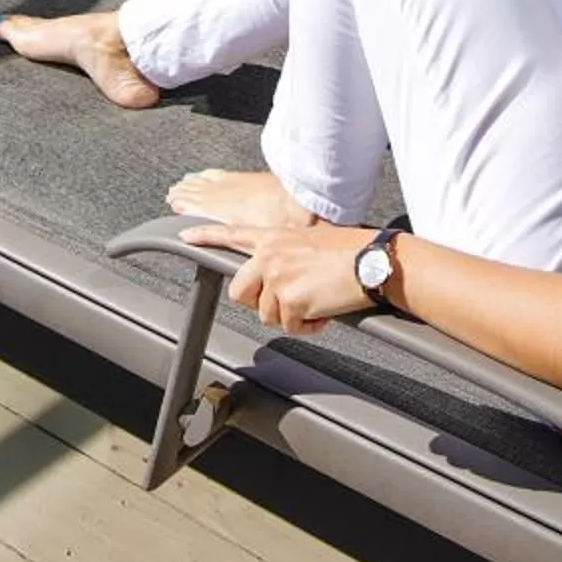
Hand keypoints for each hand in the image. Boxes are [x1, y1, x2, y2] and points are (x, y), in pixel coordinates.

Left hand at [179, 222, 376, 334]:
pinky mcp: (291, 301)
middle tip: (288, 302)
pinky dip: (309, 326)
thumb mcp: (312, 240)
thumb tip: (281, 278)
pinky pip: (291, 327)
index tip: (187, 235)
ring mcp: (278, 278)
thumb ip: (288, 254)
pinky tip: (325, 310)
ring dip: (293, 315)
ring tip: (317, 300)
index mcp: (275, 237)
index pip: (232, 233)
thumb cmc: (353, 250)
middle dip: (260, 303)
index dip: (206, 236)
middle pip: (240, 292)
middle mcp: (270, 255)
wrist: (374, 260)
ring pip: (268, 314)